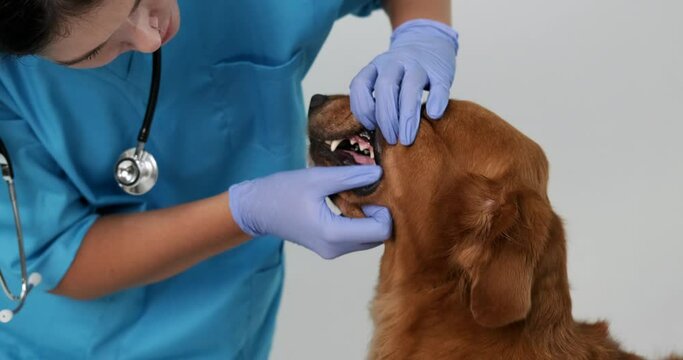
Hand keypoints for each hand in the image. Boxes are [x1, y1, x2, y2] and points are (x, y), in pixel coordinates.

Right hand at [228, 166, 391, 258]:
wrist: (257, 209)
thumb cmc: (283, 191)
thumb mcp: (318, 178)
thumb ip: (351, 177)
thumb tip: (380, 173)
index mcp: (333, 234)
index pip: (381, 230)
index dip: (386, 210)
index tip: (374, 188)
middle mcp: (336, 249)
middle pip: (378, 236)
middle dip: (380, 213)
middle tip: (367, 189)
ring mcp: (332, 251)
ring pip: (369, 238)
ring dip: (370, 216)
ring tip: (355, 194)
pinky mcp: (330, 248)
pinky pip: (357, 237)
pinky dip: (360, 221)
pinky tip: (348, 202)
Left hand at [350, 19, 458, 145]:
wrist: (429, 39)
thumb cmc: (403, 70)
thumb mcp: (383, 76)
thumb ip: (377, 98)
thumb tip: (376, 133)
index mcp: (376, 66)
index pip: (360, 85)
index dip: (362, 109)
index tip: (371, 127)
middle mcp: (394, 63)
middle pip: (385, 88)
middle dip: (386, 118)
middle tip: (391, 139)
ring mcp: (418, 65)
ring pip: (410, 87)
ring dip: (406, 116)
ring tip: (407, 138)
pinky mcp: (440, 71)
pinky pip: (439, 87)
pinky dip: (436, 101)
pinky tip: (434, 115)